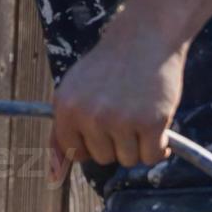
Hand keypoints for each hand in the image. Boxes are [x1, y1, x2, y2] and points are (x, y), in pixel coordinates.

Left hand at [48, 22, 187, 184]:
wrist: (143, 38)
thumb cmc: (108, 68)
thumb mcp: (74, 90)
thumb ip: (63, 128)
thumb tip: (53, 173)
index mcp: (65, 106)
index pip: (73, 151)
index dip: (89, 143)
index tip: (101, 127)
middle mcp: (89, 115)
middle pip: (102, 158)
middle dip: (114, 141)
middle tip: (122, 111)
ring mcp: (119, 120)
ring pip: (128, 160)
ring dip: (137, 143)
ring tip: (137, 111)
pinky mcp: (150, 123)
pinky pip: (152, 156)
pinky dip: (158, 146)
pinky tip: (156, 121)